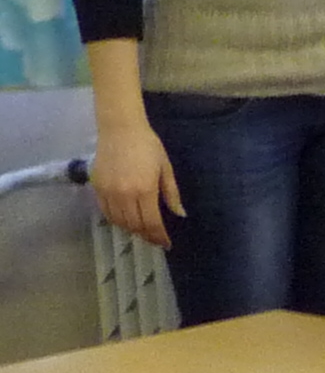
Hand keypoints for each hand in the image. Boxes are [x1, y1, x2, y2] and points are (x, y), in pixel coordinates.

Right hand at [91, 114, 180, 247]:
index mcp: (144, 190)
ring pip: (119, 221)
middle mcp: (124, 195)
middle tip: (155, 238)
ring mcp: (108, 192)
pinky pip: (106, 212)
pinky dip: (116, 220)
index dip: (159, 236)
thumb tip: (180, 214)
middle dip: (146, 235)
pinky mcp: (96, 188)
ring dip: (131, 229)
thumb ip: (171, 193)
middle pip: (134, 225)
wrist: (120, 129)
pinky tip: (125, 219)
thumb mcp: (165, 168)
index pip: (151, 222)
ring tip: (142, 231)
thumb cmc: (147, 145)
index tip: (166, 244)